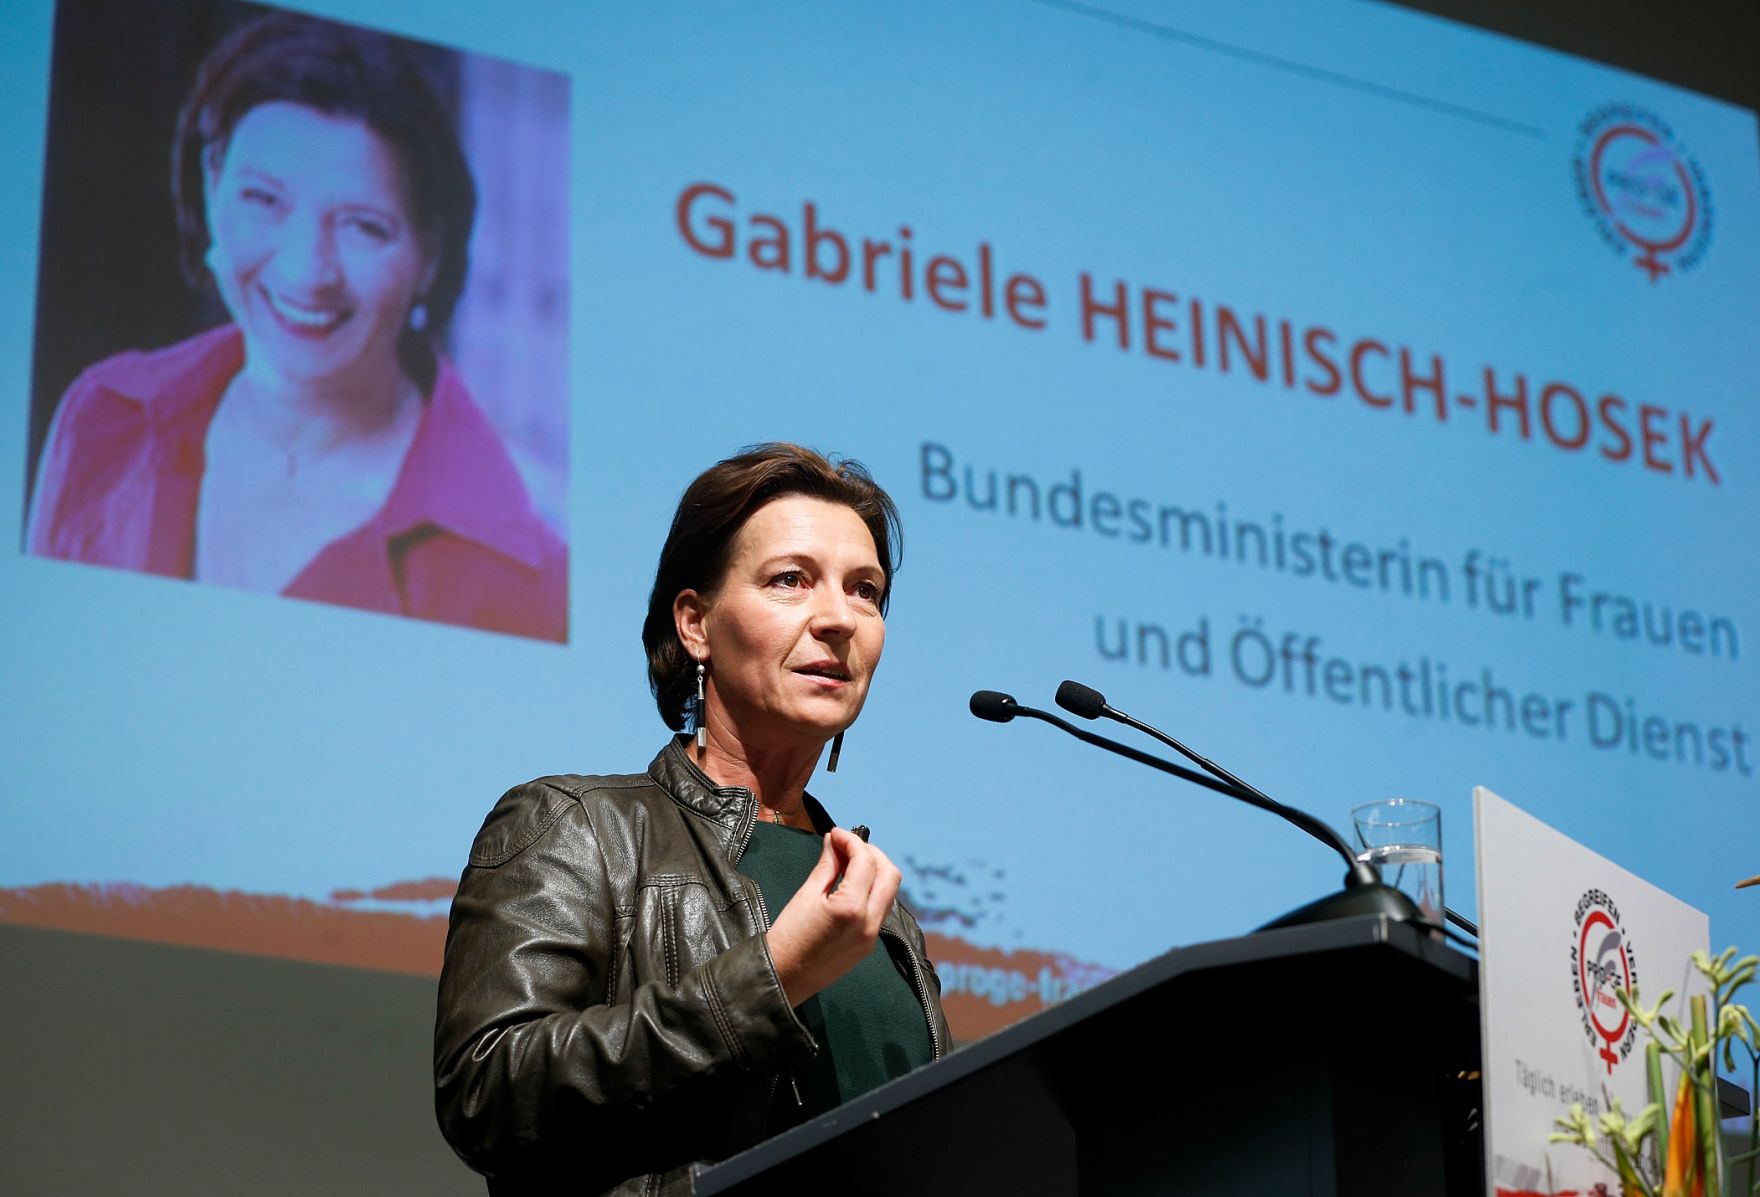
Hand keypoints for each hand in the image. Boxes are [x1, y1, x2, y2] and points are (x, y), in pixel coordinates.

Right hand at [765, 827, 899, 1004]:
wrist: (783, 978)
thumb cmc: (787, 936)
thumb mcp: (806, 895)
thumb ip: (827, 865)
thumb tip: (834, 841)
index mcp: (851, 908)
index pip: (865, 862)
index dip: (851, 841)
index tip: (835, 833)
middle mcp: (869, 922)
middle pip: (889, 874)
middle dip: (871, 853)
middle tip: (847, 845)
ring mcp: (873, 936)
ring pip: (889, 892)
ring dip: (875, 871)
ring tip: (849, 862)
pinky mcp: (869, 945)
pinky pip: (880, 908)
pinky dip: (872, 890)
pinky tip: (851, 884)